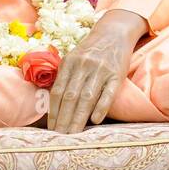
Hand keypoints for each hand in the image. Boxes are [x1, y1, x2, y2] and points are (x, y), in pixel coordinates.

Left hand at [48, 9, 145, 133]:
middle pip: (71, 96)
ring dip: (79, 118)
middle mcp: (83, 65)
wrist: (114, 32)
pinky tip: (95, 120)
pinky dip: (101, 107)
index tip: (51, 128)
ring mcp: (101, 70)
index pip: (58, 91)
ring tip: (73, 134)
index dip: (54, 111)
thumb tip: (54, 104)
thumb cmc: (90, 51)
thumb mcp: (73, 58)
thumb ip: (64, 77)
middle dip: (64, 119)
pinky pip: (108, 93)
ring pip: (87, 97)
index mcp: (69, 62)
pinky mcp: (117, 74)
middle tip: (60, 137)